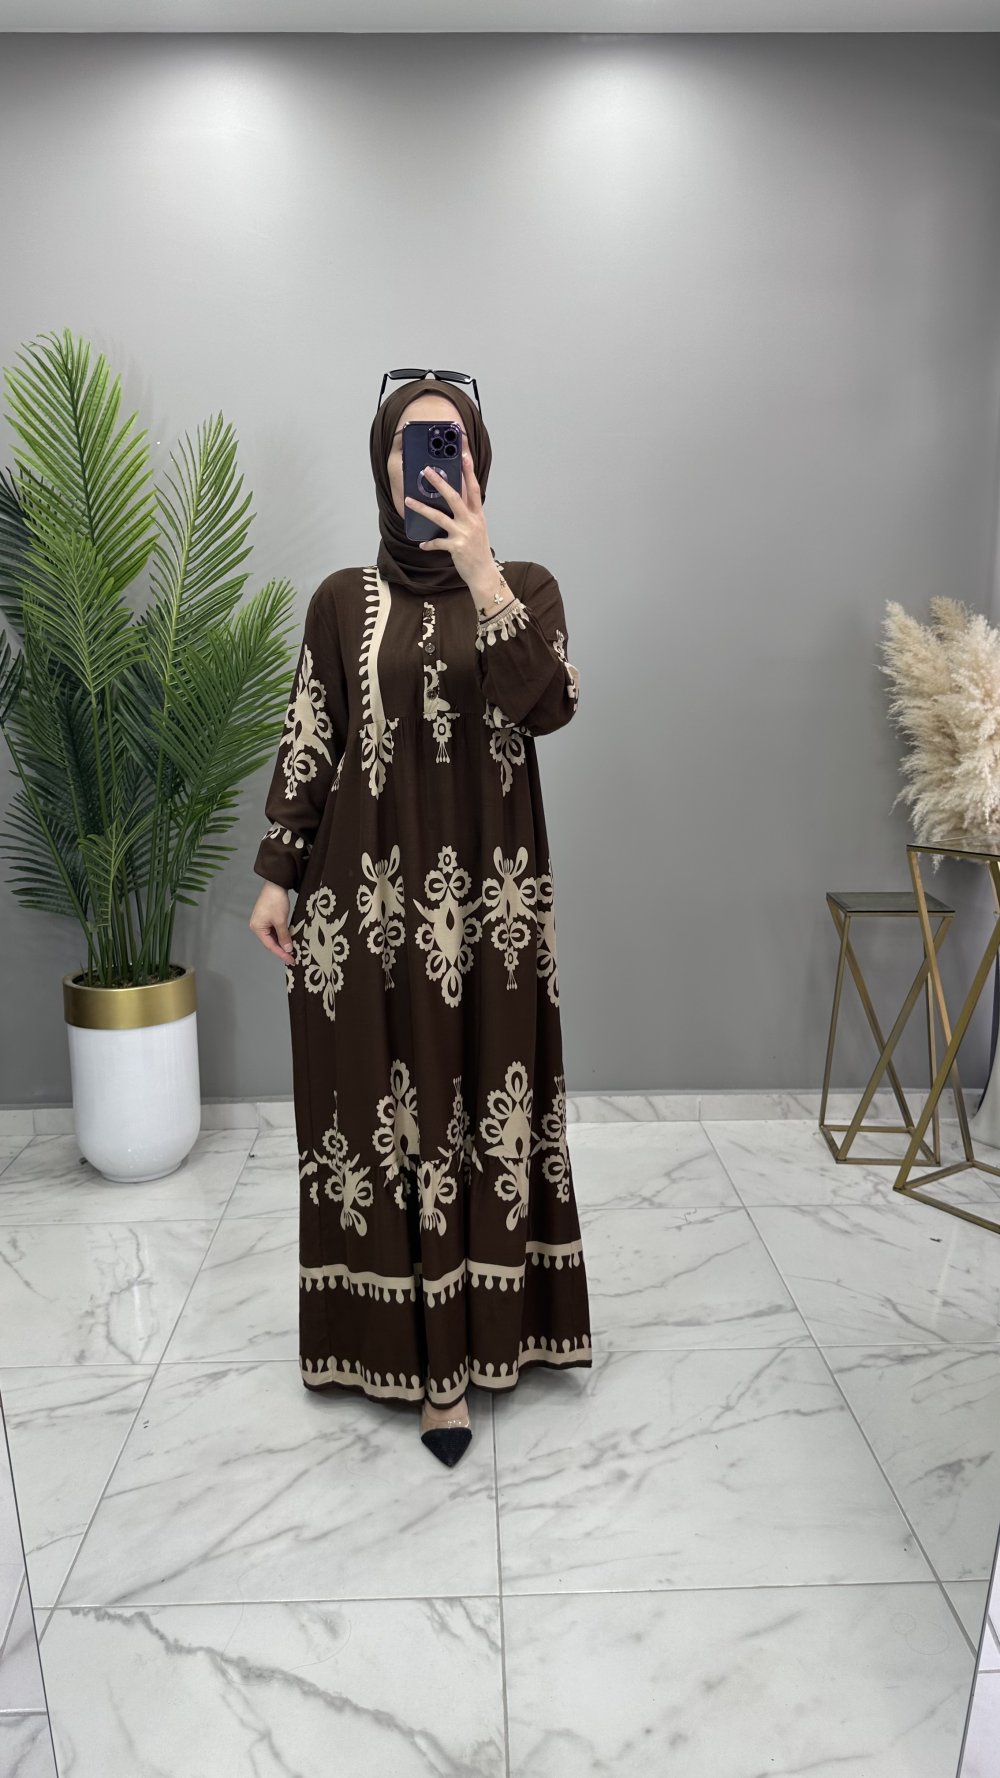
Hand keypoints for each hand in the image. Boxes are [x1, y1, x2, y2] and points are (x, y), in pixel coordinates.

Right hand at [249, 882, 295, 960]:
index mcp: (257, 928)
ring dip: (282, 943)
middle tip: (293, 958)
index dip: (281, 954)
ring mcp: (262, 922)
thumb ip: (284, 936)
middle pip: (270, 942)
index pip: (270, 946)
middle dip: (282, 950)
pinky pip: (274, 931)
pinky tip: (289, 940)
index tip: (291, 960)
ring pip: (273, 937)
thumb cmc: (275, 901)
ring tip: (292, 951)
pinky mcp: (267, 918)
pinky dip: (282, 936)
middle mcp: (257, 926)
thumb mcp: (281, 921)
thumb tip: (288, 949)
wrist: (276, 883)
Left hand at [403, 448, 494, 589]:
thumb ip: (468, 514)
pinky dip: (429, 544)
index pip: (474, 488)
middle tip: (427, 471)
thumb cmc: (479, 551)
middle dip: (440, 483)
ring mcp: (463, 534)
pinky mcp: (456, 547)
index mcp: (477, 515)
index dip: (469, 471)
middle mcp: (471, 521)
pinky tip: (422, 544)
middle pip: (455, 497)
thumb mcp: (478, 528)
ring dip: (422, 508)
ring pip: (440, 517)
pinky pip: (437, 543)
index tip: (463, 455)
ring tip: (409, 501)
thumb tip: (455, 502)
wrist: (484, 574)